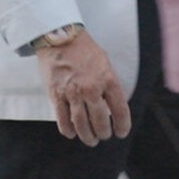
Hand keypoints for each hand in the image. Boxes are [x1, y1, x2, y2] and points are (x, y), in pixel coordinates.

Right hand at [38, 29, 131, 144]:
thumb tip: (112, 106)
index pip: (120, 110)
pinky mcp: (56, 95)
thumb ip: (109, 84)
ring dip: (88, 136)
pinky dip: (69, 130)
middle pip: (100, 121)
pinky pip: (62, 119)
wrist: (60, 37)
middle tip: (104, 136)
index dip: (123, 125)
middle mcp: (91, 88)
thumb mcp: (105, 64)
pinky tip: (72, 133)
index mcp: (107, 79)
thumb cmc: (85, 50)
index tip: (121, 133)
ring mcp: (72, 93)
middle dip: (104, 133)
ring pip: (82, 124)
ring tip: (91, 140)